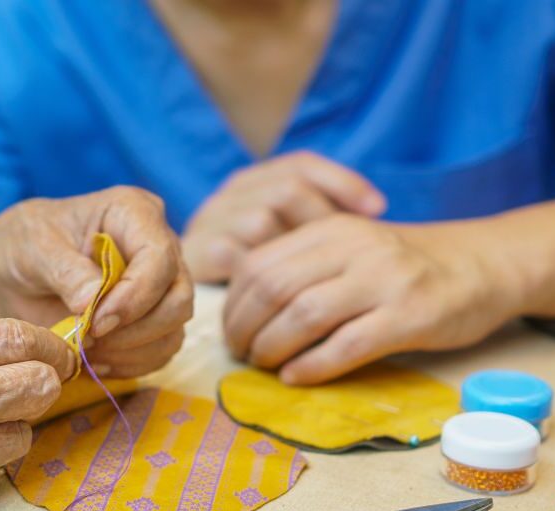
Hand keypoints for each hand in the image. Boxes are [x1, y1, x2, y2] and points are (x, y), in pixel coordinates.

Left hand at [0, 186, 193, 378]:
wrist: (14, 275)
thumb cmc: (23, 245)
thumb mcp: (33, 247)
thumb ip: (64, 270)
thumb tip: (93, 302)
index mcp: (135, 213)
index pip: (160, 257)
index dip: (135, 295)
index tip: (96, 321)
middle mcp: (159, 248)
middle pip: (178, 298)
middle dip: (137, 329)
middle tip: (90, 338)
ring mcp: (161, 287)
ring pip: (174, 330)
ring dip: (132, 351)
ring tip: (87, 349)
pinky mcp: (154, 320)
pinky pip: (160, 352)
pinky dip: (130, 364)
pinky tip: (96, 359)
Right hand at [182, 151, 385, 282]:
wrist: (175, 293)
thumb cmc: (255, 275)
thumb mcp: (286, 240)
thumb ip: (317, 222)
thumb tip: (377, 211)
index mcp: (253, 182)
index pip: (302, 165)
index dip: (343, 182)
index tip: (378, 210)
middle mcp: (229, 194)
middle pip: (286, 189)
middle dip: (320, 221)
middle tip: (345, 257)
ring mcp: (210, 221)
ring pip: (263, 221)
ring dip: (292, 255)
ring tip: (315, 283)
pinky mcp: (197, 254)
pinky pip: (239, 259)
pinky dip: (267, 279)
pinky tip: (287, 301)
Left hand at [223, 214, 524, 384]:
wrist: (485, 264)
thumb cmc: (409, 264)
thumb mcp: (354, 248)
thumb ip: (308, 266)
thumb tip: (247, 311)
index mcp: (332, 230)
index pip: (260, 264)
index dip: (234, 304)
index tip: (231, 331)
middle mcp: (355, 249)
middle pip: (274, 289)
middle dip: (246, 329)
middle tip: (242, 355)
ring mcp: (384, 281)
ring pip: (304, 316)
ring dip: (273, 349)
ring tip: (266, 367)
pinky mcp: (410, 316)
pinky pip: (346, 345)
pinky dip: (312, 366)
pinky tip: (297, 377)